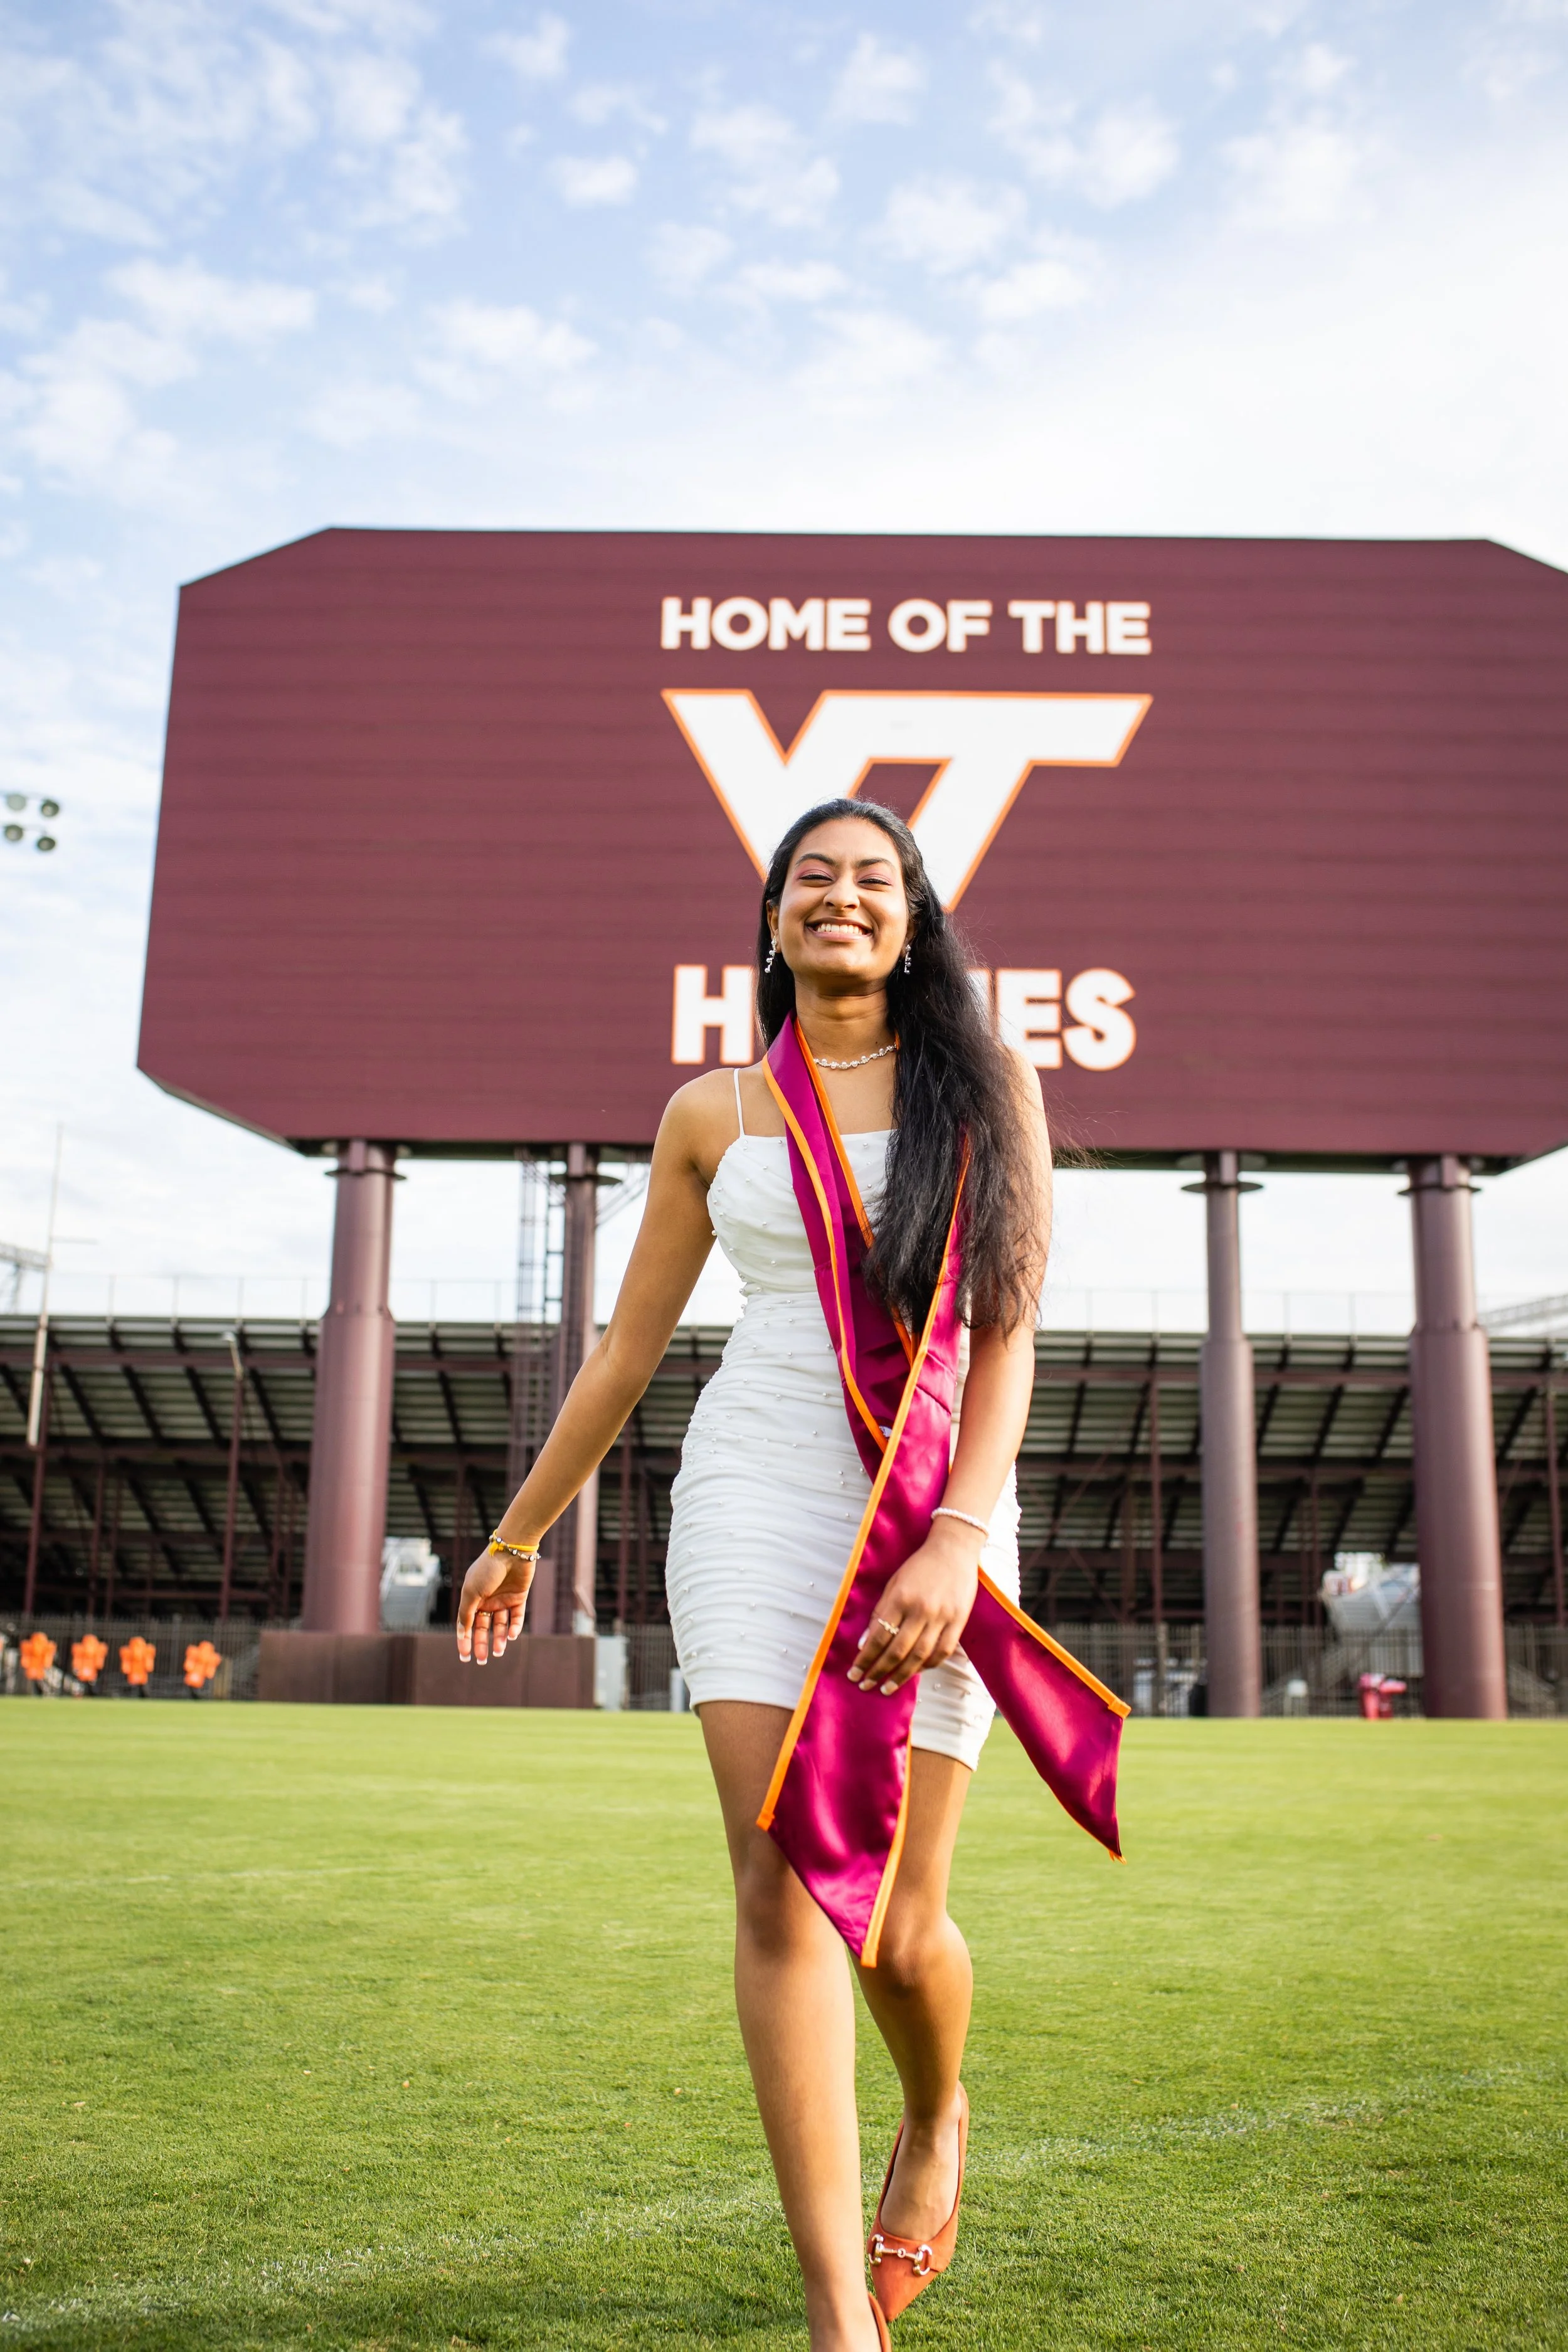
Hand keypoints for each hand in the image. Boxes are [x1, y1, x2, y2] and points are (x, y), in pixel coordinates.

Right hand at [456, 1547, 535, 1663]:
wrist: (512, 1551)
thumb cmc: (488, 1570)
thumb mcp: (471, 1592)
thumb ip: (466, 1613)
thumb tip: (461, 1633)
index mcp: (472, 1598)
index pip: (467, 1624)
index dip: (465, 1640)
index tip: (465, 1657)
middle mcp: (487, 1600)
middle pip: (483, 1628)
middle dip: (482, 1644)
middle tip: (482, 1660)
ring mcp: (503, 1599)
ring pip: (500, 1625)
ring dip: (499, 1639)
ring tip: (498, 1651)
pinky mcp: (519, 1597)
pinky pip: (516, 1617)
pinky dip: (514, 1627)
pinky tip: (511, 1635)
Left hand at [847, 1520, 982, 1693]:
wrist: (954, 1549)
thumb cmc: (919, 1566)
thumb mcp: (894, 1584)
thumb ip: (880, 1613)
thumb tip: (864, 1642)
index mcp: (900, 1598)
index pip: (878, 1637)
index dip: (865, 1658)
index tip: (854, 1673)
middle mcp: (920, 1610)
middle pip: (897, 1651)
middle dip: (879, 1671)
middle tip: (866, 1686)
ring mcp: (942, 1617)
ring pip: (919, 1656)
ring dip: (901, 1676)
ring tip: (887, 1688)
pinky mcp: (959, 1621)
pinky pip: (942, 1652)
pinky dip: (927, 1665)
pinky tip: (915, 1672)